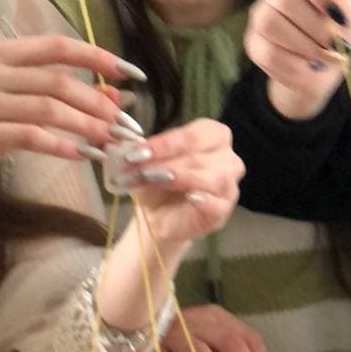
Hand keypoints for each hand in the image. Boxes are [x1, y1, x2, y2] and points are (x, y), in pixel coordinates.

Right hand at [0, 34, 136, 191]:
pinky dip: (62, 146)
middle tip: (123, 123)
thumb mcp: (19, 105)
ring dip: (85, 126)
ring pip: (48, 109)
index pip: (57, 46)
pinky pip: (31, 136)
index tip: (131, 73)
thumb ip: (60, 96)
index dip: (96, 57)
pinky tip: (84, 156)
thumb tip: (114, 97)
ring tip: (109, 141)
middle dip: (96, 103)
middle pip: (57, 81)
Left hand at [115, 119, 244, 244]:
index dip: (164, 143)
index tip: (137, 152)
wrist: (158, 216)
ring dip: (182, 177)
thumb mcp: (145, 164)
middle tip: (141, 168)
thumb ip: (139, 152)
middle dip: (168, 161)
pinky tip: (190, 197)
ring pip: (214, 177)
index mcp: (211, 136)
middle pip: (201, 155)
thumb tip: (122, 145)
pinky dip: (205, 199)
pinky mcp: (224, 210)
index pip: (191, 135)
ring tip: (157, 180)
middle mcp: (227, 157)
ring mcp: (228, 185)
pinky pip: (219, 203)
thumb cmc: (157, 183)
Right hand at [245, 0, 350, 119]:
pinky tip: (308, 67)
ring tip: (323, 57)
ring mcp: (260, 17)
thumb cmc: (338, 37)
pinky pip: (268, 52)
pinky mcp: (253, 43)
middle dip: (314, 24)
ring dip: (303, 44)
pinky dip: (294, 63)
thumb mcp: (349, 17)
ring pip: (271, 24)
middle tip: (334, 44)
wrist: (323, 71)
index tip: (336, 13)